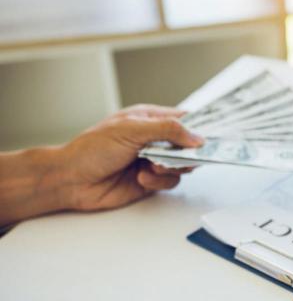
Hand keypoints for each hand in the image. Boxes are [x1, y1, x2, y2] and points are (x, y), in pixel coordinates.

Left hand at [58, 104, 203, 210]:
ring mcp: (153, 160)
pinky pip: (170, 181)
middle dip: (186, 152)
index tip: (212, 135)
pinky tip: (141, 178)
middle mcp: (153, 139)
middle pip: (187, 144)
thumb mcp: (132, 130)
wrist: (72, 180)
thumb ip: (167, 130)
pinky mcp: (151, 180)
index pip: (182, 119)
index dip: (198, 126)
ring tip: (152, 167)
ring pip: (181, 165)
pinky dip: (159, 181)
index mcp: (148, 119)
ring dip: (170, 167)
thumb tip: (196, 137)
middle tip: (181, 156)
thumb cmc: (92, 149)